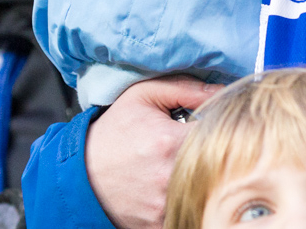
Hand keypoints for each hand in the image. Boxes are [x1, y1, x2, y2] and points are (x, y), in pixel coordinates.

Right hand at [85, 75, 219, 228]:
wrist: (81, 175)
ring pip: (205, 188)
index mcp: (168, 142)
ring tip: (185, 163)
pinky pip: (190, 209)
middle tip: (200, 143)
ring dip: (202, 175)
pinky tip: (179, 184)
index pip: (219, 131)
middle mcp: (169, 177)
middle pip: (216, 163)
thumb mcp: (143, 96)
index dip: (221, 125)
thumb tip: (224, 90)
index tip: (213, 124)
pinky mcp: (160, 224)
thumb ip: (186, 89)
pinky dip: (189, 197)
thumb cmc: (113, 133)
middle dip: (213, 151)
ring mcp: (165, 205)